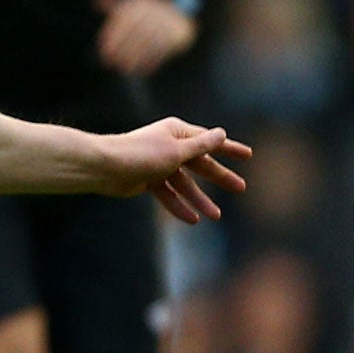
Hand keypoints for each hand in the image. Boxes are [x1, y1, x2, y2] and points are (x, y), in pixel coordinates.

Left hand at [94, 0, 196, 76]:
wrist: (182, 14)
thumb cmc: (148, 13)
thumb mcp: (132, 4)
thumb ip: (113, 4)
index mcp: (142, 0)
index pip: (125, 18)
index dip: (113, 35)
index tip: (104, 51)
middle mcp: (157, 9)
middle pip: (137, 31)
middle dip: (122, 49)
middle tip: (111, 63)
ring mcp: (170, 22)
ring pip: (149, 42)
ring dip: (135, 58)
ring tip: (124, 69)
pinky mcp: (180, 35)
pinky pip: (163, 49)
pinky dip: (151, 61)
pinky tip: (141, 70)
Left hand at [97, 116, 250, 223]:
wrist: (104, 167)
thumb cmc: (141, 153)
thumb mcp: (177, 150)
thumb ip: (201, 145)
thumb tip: (221, 133)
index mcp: (177, 132)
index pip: (210, 141)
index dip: (229, 148)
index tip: (249, 155)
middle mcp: (169, 146)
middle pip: (200, 164)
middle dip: (219, 176)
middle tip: (241, 188)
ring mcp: (158, 164)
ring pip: (184, 183)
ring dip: (199, 199)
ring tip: (216, 216)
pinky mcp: (147, 180)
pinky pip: (167, 194)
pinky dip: (178, 206)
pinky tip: (192, 220)